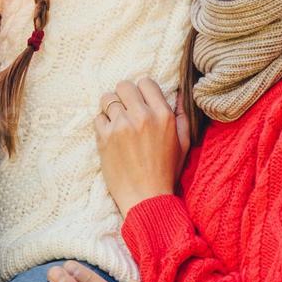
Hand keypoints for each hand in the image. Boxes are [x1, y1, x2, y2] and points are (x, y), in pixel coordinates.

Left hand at [94, 77, 187, 216]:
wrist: (146, 198)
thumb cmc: (166, 172)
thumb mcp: (183, 143)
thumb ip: (181, 116)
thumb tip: (178, 93)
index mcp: (163, 115)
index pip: (146, 82)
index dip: (142, 91)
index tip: (140, 102)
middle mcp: (142, 116)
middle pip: (124, 86)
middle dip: (124, 96)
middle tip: (126, 110)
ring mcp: (121, 126)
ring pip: (107, 99)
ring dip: (111, 108)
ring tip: (117, 123)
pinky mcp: (104, 137)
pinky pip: (97, 117)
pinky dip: (102, 124)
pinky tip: (111, 136)